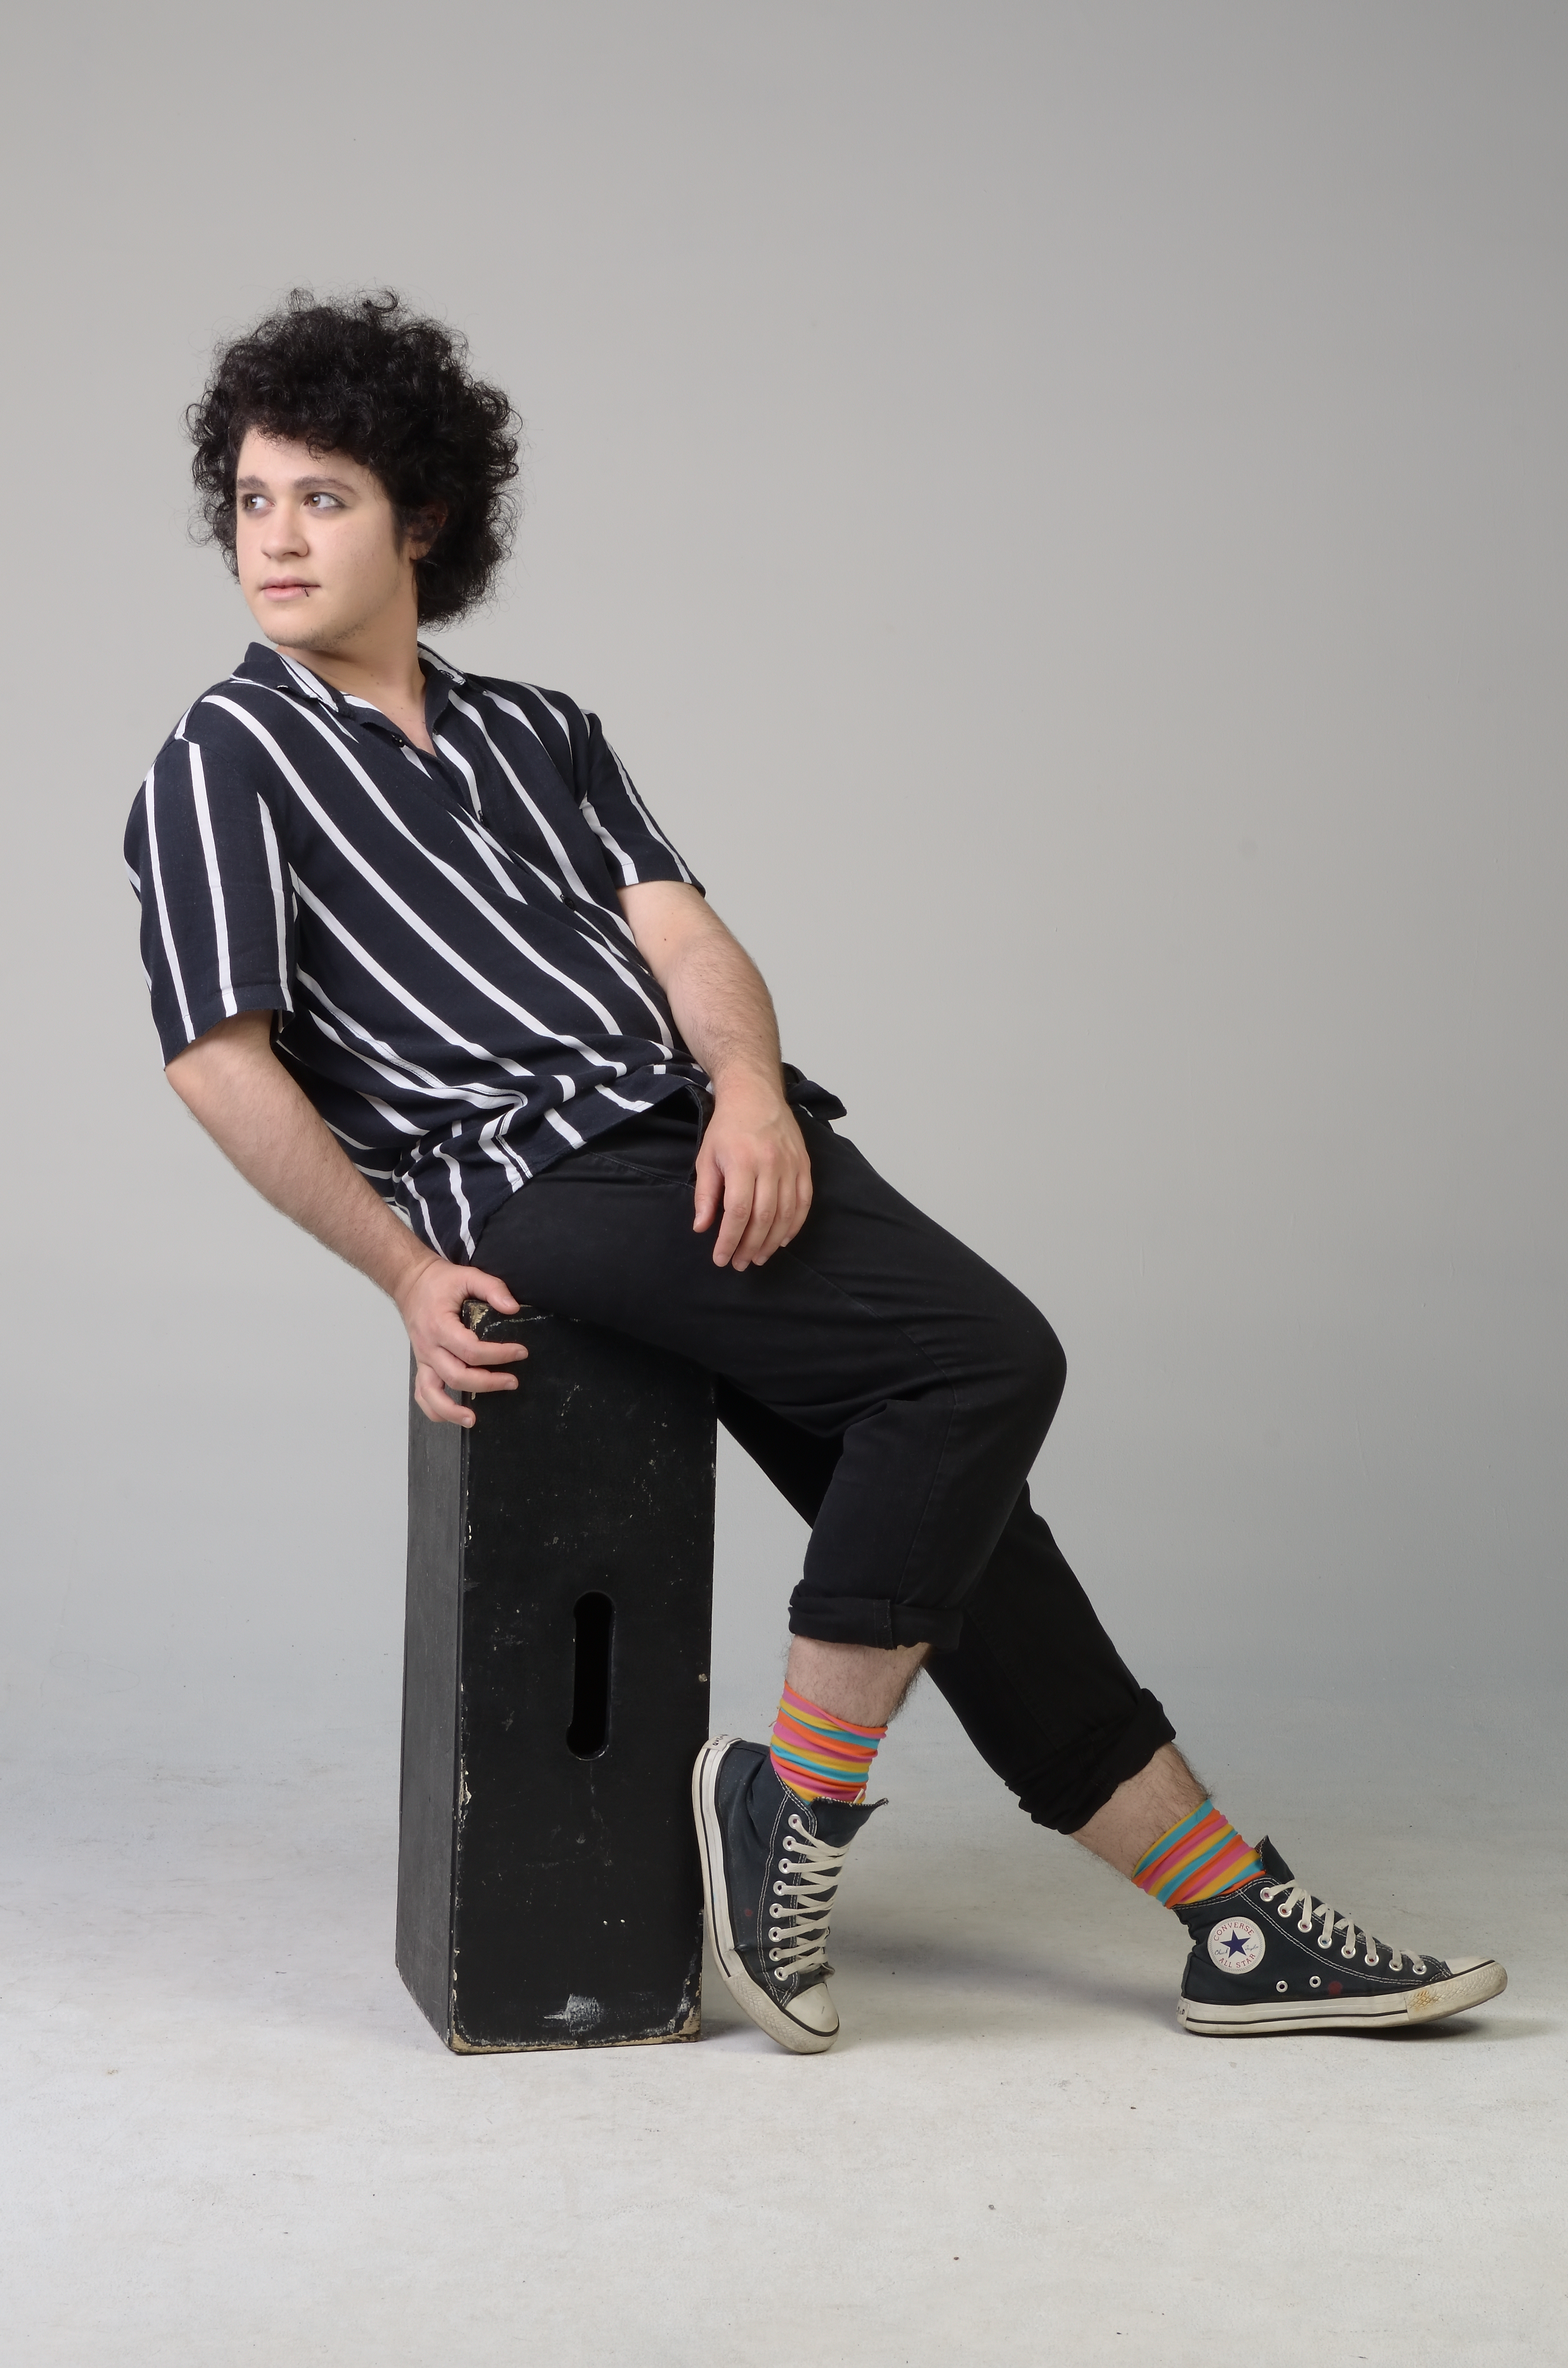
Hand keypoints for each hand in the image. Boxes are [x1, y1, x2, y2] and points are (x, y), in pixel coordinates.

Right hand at [395, 1254, 527, 1426]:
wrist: (411, 1282)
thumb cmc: (439, 1282)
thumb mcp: (468, 1276)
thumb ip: (492, 1288)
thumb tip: (513, 1308)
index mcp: (439, 1326)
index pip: (471, 1350)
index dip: (498, 1355)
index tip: (521, 1352)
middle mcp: (428, 1347)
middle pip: (457, 1376)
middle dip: (487, 1383)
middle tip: (513, 1382)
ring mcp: (423, 1359)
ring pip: (432, 1393)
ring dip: (452, 1410)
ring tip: (474, 1419)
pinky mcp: (422, 1365)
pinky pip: (422, 1394)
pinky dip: (435, 1410)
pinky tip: (454, 1417)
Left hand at [693, 1074, 812, 1269]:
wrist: (755, 1095)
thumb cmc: (727, 1127)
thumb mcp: (707, 1157)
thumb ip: (705, 1194)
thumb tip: (702, 1227)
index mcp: (742, 1162)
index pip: (738, 1212)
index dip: (730, 1240)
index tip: (722, 1258)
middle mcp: (770, 1164)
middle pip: (764, 1218)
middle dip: (750, 1246)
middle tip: (740, 1264)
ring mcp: (791, 1165)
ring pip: (786, 1214)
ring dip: (772, 1242)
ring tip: (758, 1257)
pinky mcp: (804, 1164)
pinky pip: (804, 1202)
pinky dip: (795, 1225)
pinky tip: (783, 1240)